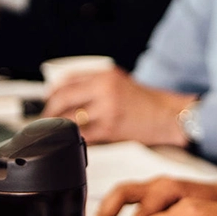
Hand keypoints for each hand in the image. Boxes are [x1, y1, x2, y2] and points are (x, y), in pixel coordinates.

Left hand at [42, 68, 192, 145]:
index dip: (53, 89)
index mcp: (106, 75)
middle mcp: (104, 89)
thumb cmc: (149, 102)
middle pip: (63, 97)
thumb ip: (99, 83)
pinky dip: (74, 138)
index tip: (49, 97)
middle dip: (50, 109)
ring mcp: (107, 109)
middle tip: (47, 116)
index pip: (69, 78)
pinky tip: (72, 140)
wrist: (169, 116)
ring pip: (70, 118)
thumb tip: (70, 90)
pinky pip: (83, 135)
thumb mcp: (123, 82)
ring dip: (59, 125)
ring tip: (57, 130)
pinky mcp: (110, 129)